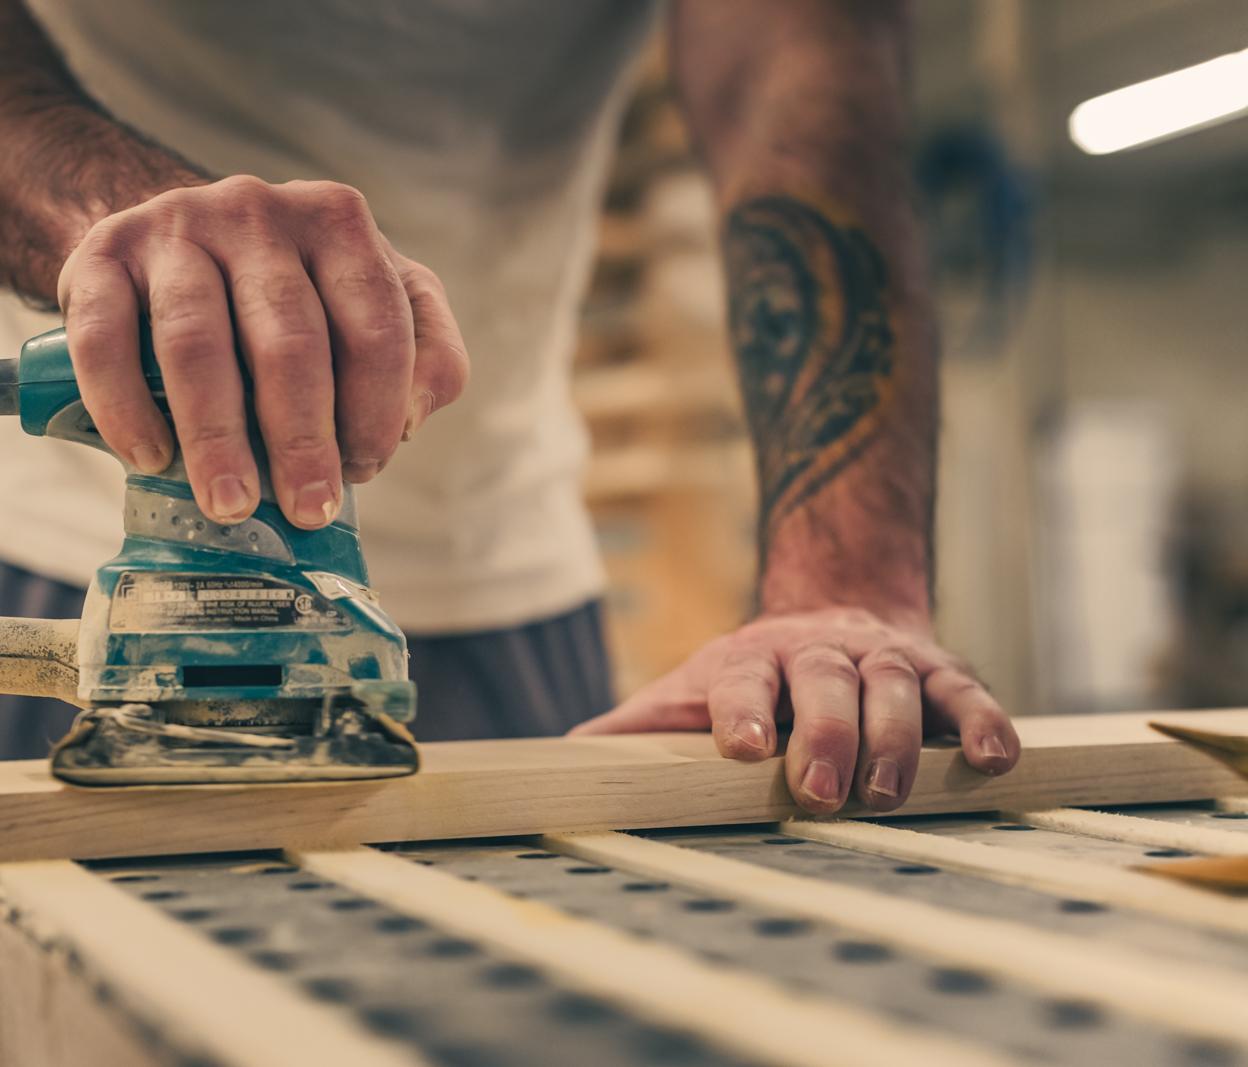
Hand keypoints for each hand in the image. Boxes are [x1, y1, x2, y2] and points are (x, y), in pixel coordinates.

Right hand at [57, 175, 469, 527]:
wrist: (170, 240)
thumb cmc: (284, 294)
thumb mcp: (370, 302)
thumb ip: (423, 353)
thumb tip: (408, 421)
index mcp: (337, 223)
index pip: (375, 322)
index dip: (375, 407)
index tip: (363, 470)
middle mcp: (257, 211)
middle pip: (288, 337)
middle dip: (301, 438)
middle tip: (305, 510)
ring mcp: (175, 227)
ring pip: (196, 341)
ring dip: (216, 436)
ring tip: (228, 503)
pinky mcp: (101, 255)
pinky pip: (105, 338)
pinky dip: (126, 405)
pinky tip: (149, 457)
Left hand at [568, 608, 1018, 813]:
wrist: (834, 611)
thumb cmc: (751, 683)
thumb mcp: (685, 696)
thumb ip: (632, 731)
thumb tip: (556, 765)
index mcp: (747, 662)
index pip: (742, 681)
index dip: (741, 711)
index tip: (741, 747)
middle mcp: (817, 652)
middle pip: (824, 683)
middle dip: (823, 734)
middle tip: (819, 791)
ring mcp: (882, 658)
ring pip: (894, 687)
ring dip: (895, 738)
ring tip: (887, 793)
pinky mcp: (941, 671)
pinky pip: (967, 694)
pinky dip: (984, 724)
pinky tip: (994, 760)